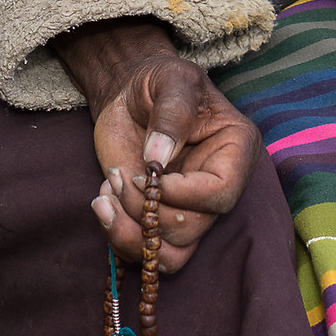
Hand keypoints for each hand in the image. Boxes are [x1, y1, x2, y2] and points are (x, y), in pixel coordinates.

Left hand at [54, 19, 261, 272]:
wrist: (131, 93)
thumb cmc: (160, 81)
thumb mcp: (172, 80)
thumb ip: (171, 112)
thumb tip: (159, 158)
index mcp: (233, 152)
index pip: (221, 194)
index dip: (184, 194)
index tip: (150, 174)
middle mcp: (214, 188)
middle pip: (193, 229)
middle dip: (148, 210)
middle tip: (121, 177)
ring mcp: (184, 208)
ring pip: (171, 256)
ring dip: (131, 234)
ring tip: (106, 196)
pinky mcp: (155, 218)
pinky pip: (144, 251)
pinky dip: (117, 234)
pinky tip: (102, 199)